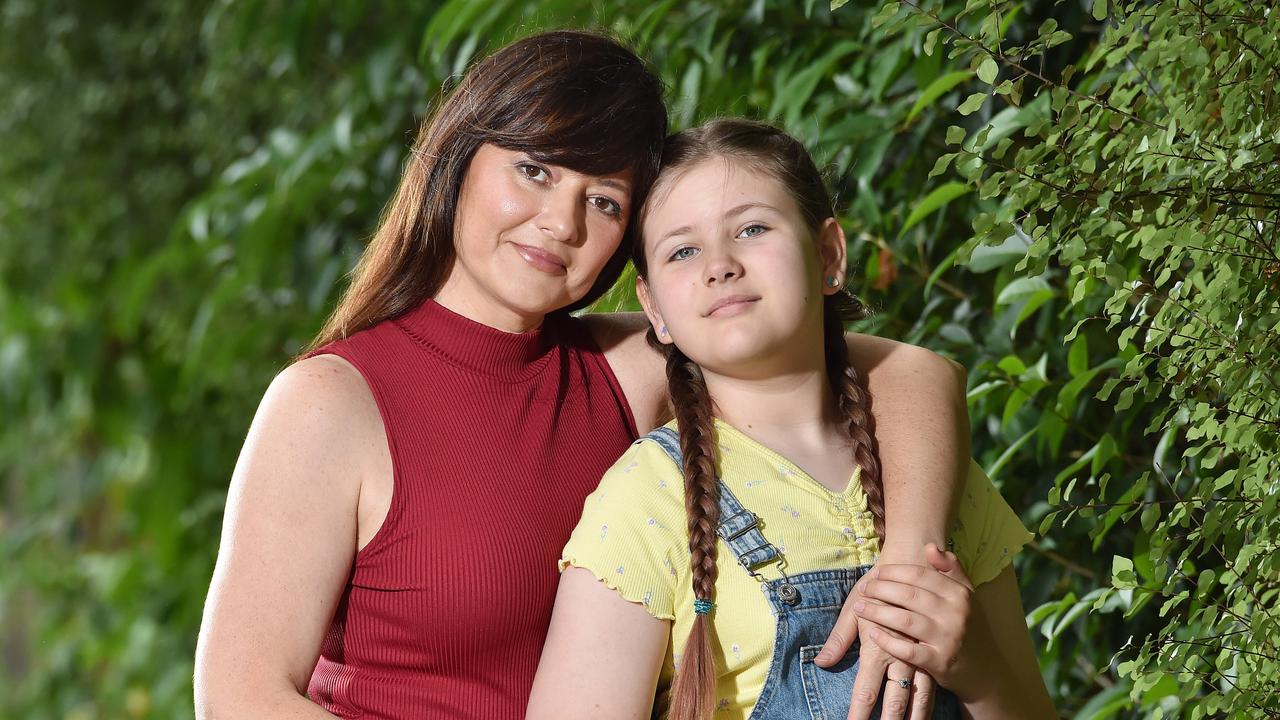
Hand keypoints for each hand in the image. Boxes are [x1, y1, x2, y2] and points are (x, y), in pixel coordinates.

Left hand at [815, 571, 935, 719]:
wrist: (918, 560)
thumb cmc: (881, 582)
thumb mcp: (856, 604)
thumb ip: (840, 637)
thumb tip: (820, 662)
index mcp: (878, 645)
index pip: (866, 690)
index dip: (858, 712)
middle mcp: (902, 654)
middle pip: (895, 701)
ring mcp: (922, 655)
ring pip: (919, 699)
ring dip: (912, 718)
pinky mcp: (937, 653)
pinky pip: (932, 685)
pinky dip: (927, 704)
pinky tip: (921, 717)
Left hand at [853, 544, 985, 696]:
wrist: (984, 668)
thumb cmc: (965, 624)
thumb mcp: (964, 593)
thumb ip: (950, 568)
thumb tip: (930, 546)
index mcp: (959, 593)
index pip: (920, 575)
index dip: (894, 572)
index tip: (876, 572)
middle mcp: (955, 614)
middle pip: (909, 595)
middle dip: (880, 589)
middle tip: (863, 588)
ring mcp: (948, 639)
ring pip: (904, 620)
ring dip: (876, 612)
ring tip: (859, 607)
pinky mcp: (939, 662)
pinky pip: (907, 651)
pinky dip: (888, 641)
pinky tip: (872, 633)